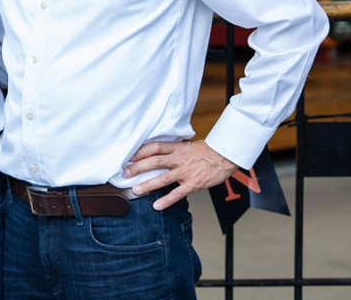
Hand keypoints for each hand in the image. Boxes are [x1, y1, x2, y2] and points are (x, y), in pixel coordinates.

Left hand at [123, 140, 237, 210]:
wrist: (225, 156)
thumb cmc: (206, 151)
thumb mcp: (187, 146)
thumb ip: (172, 150)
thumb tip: (156, 154)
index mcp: (177, 148)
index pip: (154, 147)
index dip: (140, 152)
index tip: (129, 157)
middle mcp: (179, 159)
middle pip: (154, 162)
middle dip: (137, 168)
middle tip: (125, 173)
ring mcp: (186, 172)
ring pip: (163, 178)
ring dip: (148, 184)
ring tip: (136, 190)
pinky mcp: (193, 184)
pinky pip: (178, 193)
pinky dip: (166, 200)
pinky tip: (157, 206)